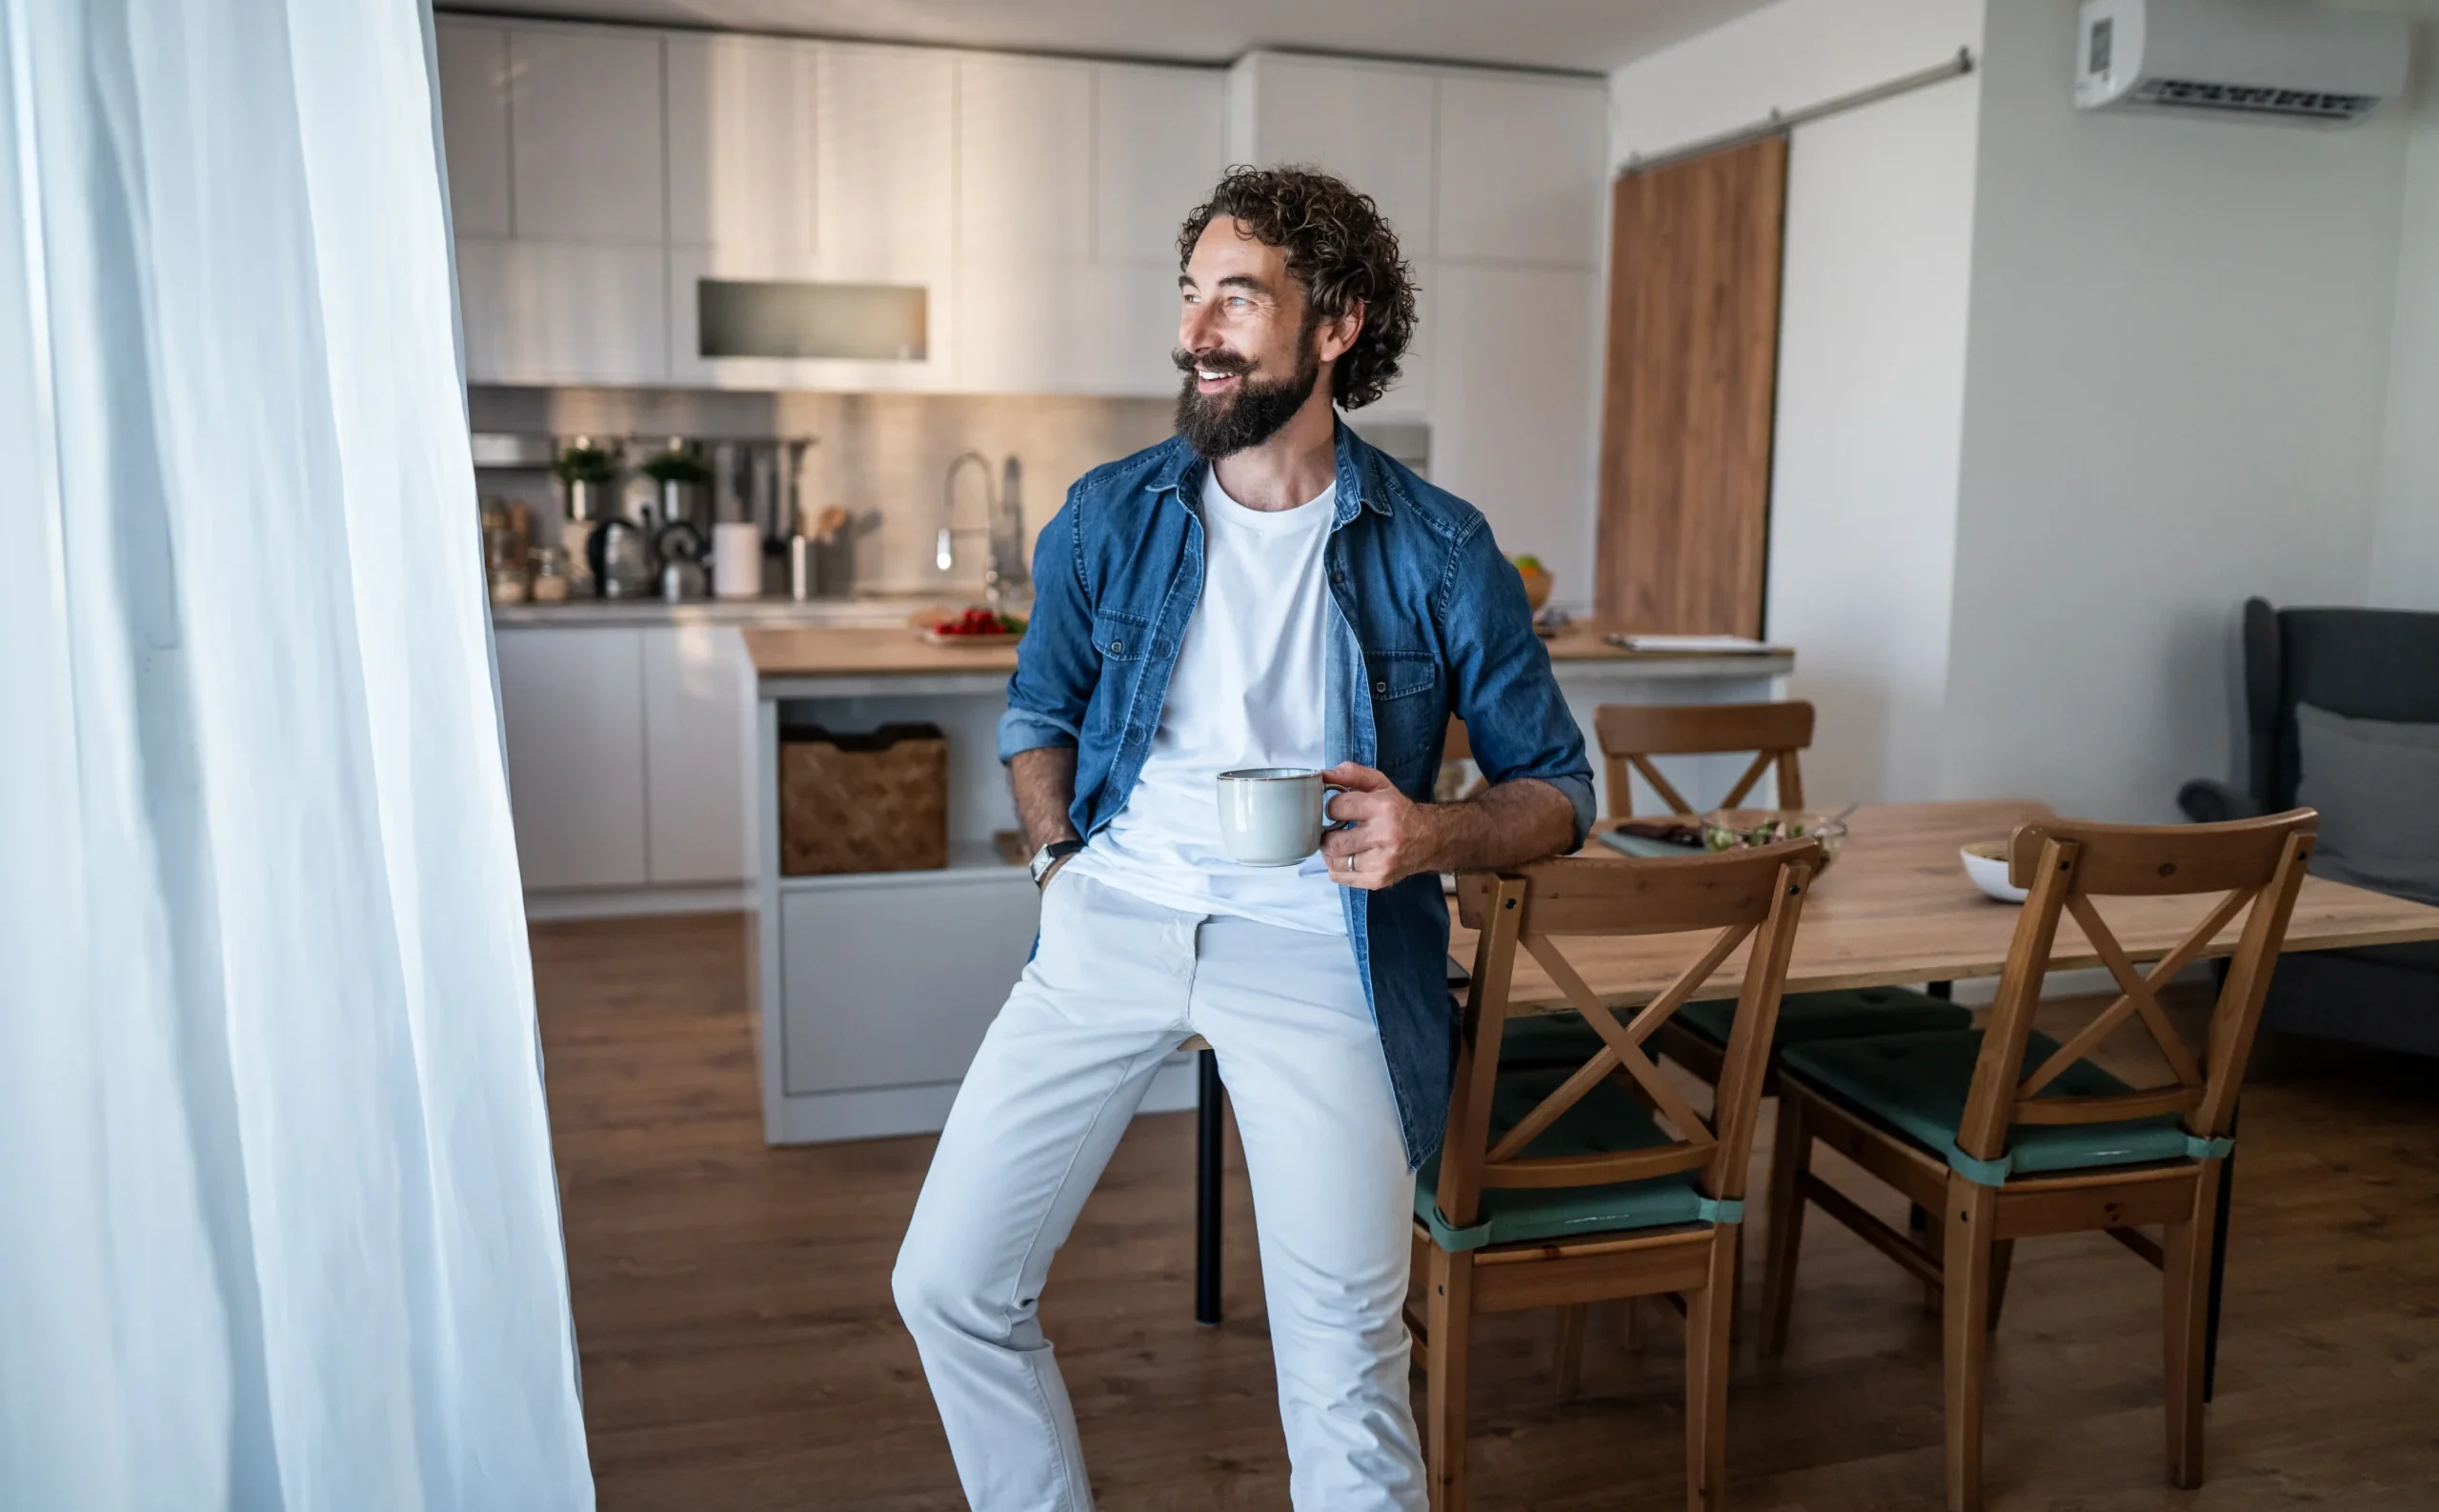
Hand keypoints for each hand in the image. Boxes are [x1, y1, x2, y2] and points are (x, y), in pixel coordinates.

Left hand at [1319, 763, 1443, 889]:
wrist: (1431, 839)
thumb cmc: (1399, 810)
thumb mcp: (1380, 784)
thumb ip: (1351, 774)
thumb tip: (1323, 775)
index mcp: (1383, 808)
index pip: (1337, 808)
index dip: (1332, 808)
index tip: (1339, 810)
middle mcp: (1385, 836)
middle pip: (1332, 842)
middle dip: (1328, 835)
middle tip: (1334, 830)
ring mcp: (1382, 862)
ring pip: (1334, 862)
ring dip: (1332, 853)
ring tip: (1342, 844)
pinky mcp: (1379, 880)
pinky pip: (1340, 877)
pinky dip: (1337, 867)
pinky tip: (1348, 857)